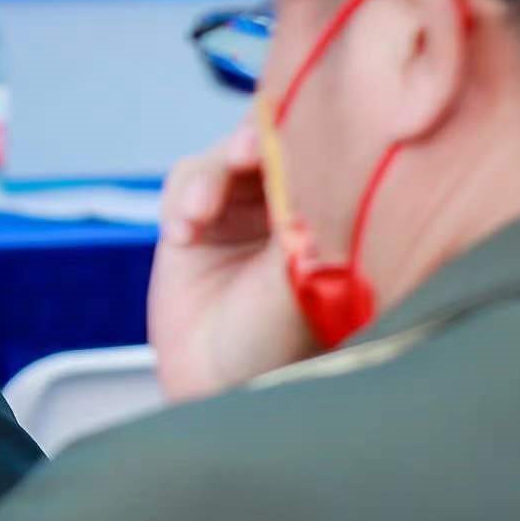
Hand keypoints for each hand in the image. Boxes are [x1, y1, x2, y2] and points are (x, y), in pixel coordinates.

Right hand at [147, 120, 315, 403]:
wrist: (222, 390)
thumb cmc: (281, 346)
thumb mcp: (302, 269)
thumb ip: (300, 205)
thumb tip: (304, 148)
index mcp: (336, 214)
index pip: (326, 150)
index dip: (309, 131)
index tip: (293, 133)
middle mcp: (291, 206)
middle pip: (272, 142)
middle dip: (254, 143)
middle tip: (246, 151)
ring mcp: (243, 214)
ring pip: (223, 159)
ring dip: (209, 176)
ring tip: (198, 211)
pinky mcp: (196, 224)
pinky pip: (186, 184)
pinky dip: (183, 199)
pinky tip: (183, 233)